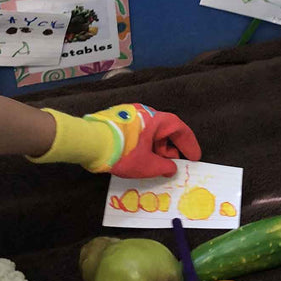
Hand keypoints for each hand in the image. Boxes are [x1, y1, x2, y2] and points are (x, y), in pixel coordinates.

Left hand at [30, 103, 200, 177]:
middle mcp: (144, 112)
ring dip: (155, 148)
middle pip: (164, 130)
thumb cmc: (122, 153)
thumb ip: (164, 167)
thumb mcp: (147, 165)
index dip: (189, 144)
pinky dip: (142, 144)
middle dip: (170, 149)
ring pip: (149, 131)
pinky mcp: (115, 120)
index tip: (193, 158)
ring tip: (153, 164)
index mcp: (156, 119)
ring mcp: (128, 114)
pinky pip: (137, 132)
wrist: (88, 143)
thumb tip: (171, 168)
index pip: (179, 129)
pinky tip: (138, 158)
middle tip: (171, 165)